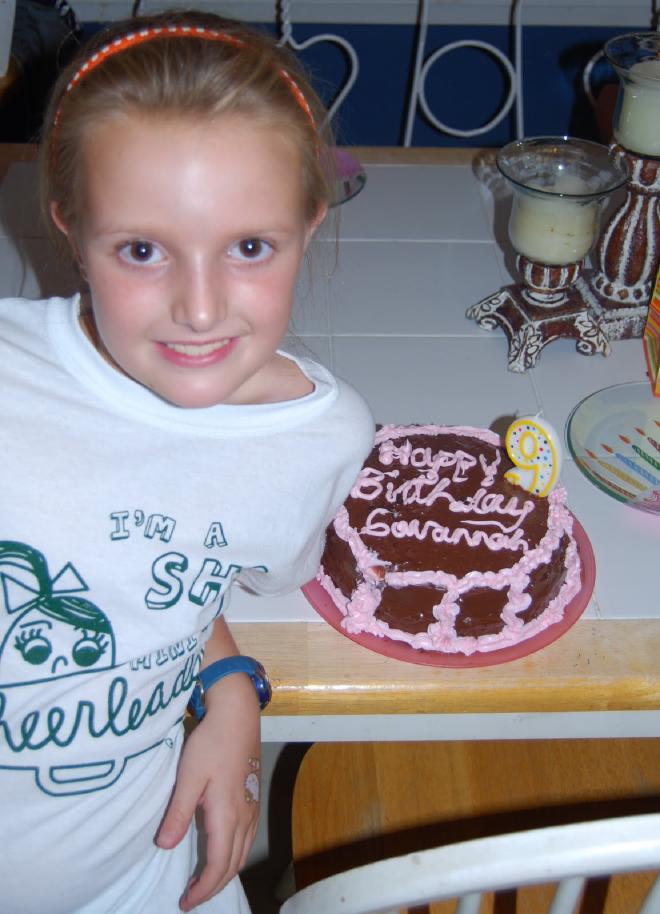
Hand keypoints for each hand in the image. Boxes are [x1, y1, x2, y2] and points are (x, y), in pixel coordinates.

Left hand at [156, 674, 260, 911]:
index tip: (184, 902)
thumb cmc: (212, 743)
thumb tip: (164, 846)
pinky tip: (222, 851)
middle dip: (214, 886)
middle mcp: (245, 816)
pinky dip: (233, 855)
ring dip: (225, 872)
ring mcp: (252, 807)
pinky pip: (246, 838)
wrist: (238, 715)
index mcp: (228, 816)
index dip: (202, 889)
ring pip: (242, 852)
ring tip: (204, 881)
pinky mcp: (252, 797)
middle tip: (191, 897)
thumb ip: (178, 813)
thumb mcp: (189, 777)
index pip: (218, 866)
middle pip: (233, 864)